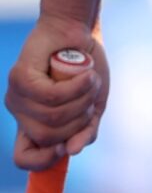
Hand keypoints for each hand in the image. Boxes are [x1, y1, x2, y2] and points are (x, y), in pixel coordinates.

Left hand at [8, 17, 104, 169]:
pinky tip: (86, 74)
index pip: (23, 158)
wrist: (78, 32)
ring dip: (82, 99)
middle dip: (79, 120)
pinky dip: (77, 86)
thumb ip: (85, 130)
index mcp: (34, 124)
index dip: (44, 160)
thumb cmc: (86, 69)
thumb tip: (71, 151)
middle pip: (47, 137)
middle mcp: (21, 114)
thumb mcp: (92, 106)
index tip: (68, 146)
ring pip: (51, 116)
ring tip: (91, 80)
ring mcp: (16, 97)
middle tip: (90, 97)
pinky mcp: (19, 77)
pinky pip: (50, 95)